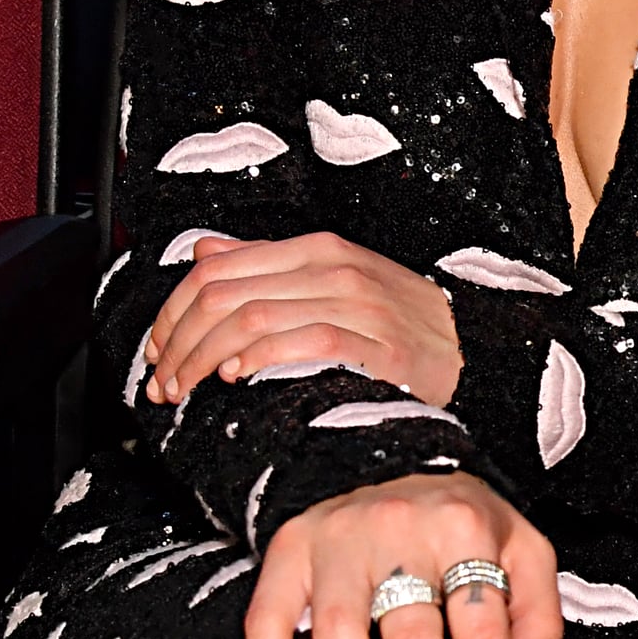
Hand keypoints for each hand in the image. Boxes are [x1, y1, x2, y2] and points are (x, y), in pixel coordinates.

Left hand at [146, 230, 462, 407]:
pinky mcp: (378, 345)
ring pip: (252, 320)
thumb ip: (268, 264)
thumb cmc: (403, 322)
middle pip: (225, 296)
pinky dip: (260, 359)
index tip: (158, 348)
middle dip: (179, 343)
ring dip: (204, 360)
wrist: (478, 348)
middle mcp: (334, 269)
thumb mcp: (335, 278)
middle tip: (163, 380)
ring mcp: (358, 305)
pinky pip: (303, 344)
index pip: (218, 268)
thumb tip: (205, 251)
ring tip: (187, 389)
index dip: (173, 311)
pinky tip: (237, 378)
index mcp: (319, 249)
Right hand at [245, 471, 561, 638]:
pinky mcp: (288, 550)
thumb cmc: (465, 525)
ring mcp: (336, 539)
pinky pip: (266, 616)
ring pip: (339, 629)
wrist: (393, 455)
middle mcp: (397, 529)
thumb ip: (537, 616)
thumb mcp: (524, 550)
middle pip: (412, 636)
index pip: (480, 629)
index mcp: (465, 528)